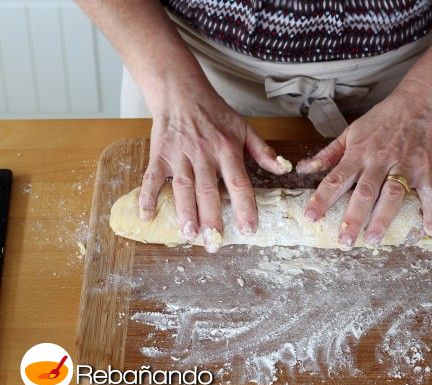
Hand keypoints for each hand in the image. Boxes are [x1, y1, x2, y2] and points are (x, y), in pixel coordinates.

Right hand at [139, 73, 290, 251]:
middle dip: (211, 219)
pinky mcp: (160, 154)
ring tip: (188, 235)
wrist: (181, 92)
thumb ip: (263, 151)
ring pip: (182, 186)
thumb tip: (283, 169)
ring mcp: (180, 155)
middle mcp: (203, 154)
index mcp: (227, 149)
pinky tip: (147, 216)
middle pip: (208, 190)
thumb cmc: (215, 113)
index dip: (244, 206)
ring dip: (184, 211)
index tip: (248, 229)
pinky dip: (148, 196)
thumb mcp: (244, 128)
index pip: (238, 182)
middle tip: (214, 244)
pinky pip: (152, 177)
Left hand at [296, 82, 431, 248]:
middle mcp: (380, 160)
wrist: (420, 101)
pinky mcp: (426, 168)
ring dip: (383, 218)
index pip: (336, 178)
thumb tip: (302, 169)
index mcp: (359, 153)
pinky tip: (430, 230)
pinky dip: (431, 211)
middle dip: (353, 218)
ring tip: (373, 240)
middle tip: (344, 242)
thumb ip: (328, 154)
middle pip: (364, 192)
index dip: (322, 198)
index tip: (311, 217)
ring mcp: (404, 165)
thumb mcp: (351, 132)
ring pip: (392, 194)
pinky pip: (429, 192)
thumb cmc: (383, 118)